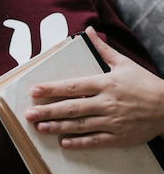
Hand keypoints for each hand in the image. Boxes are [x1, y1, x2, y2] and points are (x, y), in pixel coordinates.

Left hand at [25, 26, 163, 148]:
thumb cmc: (145, 84)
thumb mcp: (124, 63)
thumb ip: (103, 49)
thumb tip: (89, 30)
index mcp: (106, 83)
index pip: (74, 86)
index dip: (52, 89)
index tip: (35, 91)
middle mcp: (106, 103)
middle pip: (72, 107)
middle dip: (48, 111)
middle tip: (29, 115)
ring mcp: (112, 121)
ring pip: (80, 125)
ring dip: (58, 127)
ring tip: (40, 128)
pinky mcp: (119, 137)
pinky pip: (95, 141)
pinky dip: (79, 143)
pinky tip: (64, 143)